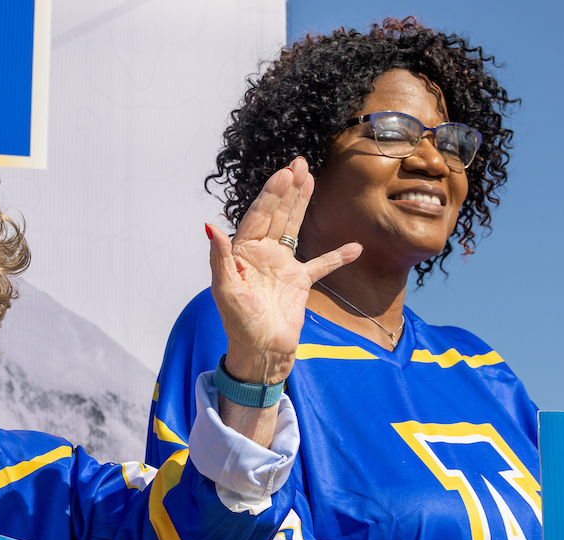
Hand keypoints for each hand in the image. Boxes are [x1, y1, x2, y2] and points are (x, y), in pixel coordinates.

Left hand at [208, 157, 361, 384]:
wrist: (261, 353)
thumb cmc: (239, 324)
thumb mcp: (226, 291)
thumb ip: (220, 257)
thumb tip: (210, 226)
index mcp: (242, 254)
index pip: (257, 217)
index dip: (270, 196)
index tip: (283, 174)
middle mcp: (261, 255)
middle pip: (276, 215)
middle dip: (287, 190)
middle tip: (299, 164)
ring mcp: (282, 266)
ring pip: (294, 228)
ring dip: (303, 204)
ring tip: (312, 178)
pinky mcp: (299, 283)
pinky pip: (321, 265)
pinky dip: (336, 256)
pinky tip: (353, 247)